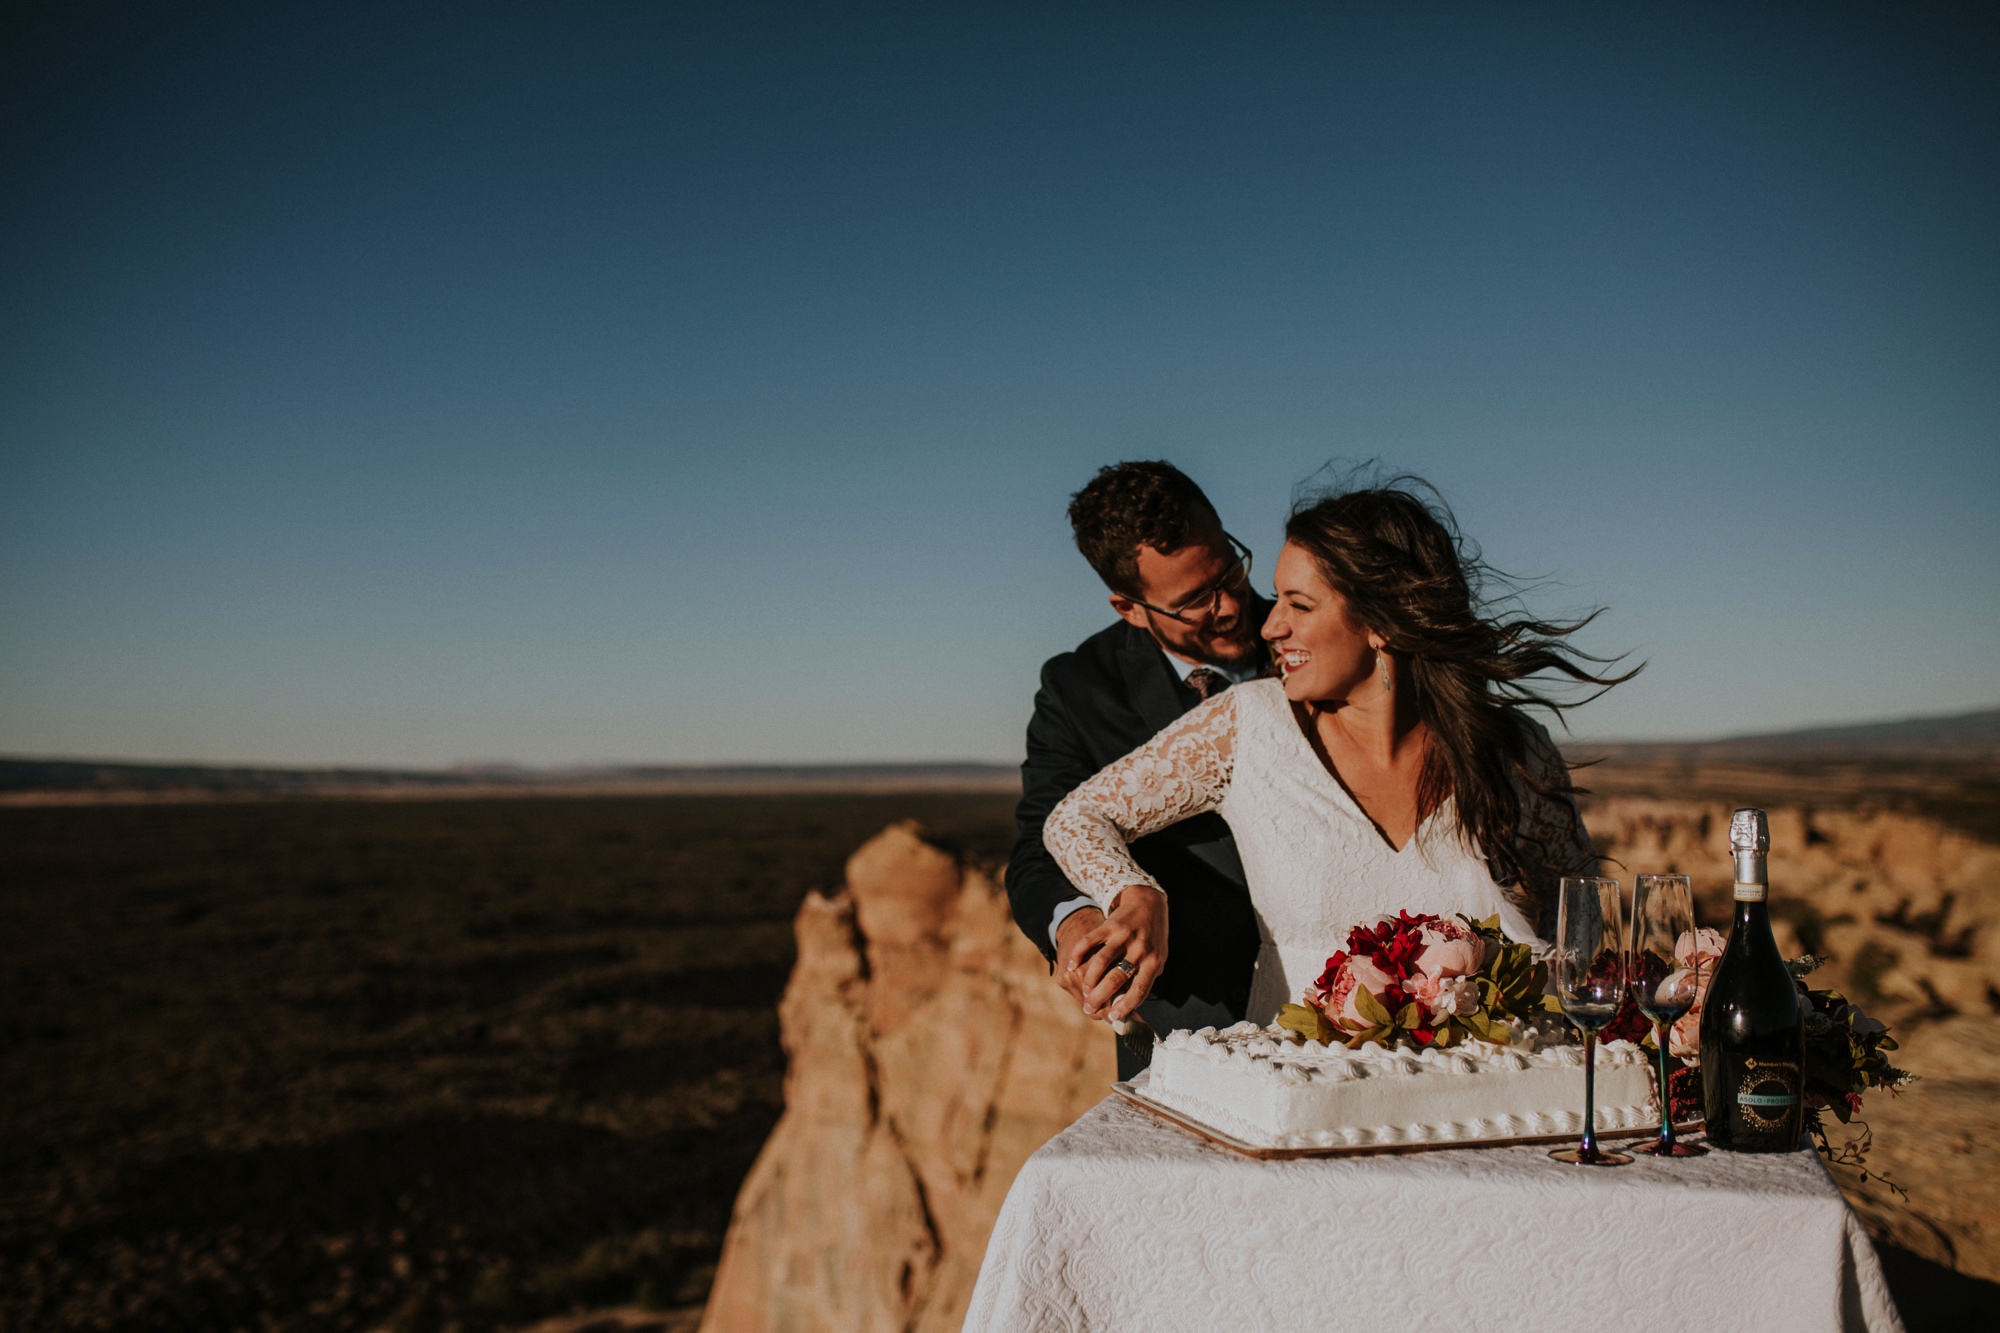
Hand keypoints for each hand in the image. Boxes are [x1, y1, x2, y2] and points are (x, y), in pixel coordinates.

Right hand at [1061, 884, 1167, 1022]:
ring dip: (1089, 980)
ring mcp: (1124, 936)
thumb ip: (1143, 980)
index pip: (1139, 989)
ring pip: (1101, 962)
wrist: (1148, 903)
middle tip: (1089, 1007)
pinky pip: (1089, 942)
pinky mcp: (1109, 925)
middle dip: (1100, 997)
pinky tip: (1071, 966)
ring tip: (1084, 992)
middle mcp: (1140, 949)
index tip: (1113, 1016)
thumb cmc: (1152, 938)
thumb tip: (1126, 1007)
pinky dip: (1077, 955)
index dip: (1126, 1005)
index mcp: (1153, 961)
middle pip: (1116, 978)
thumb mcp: (1156, 959)